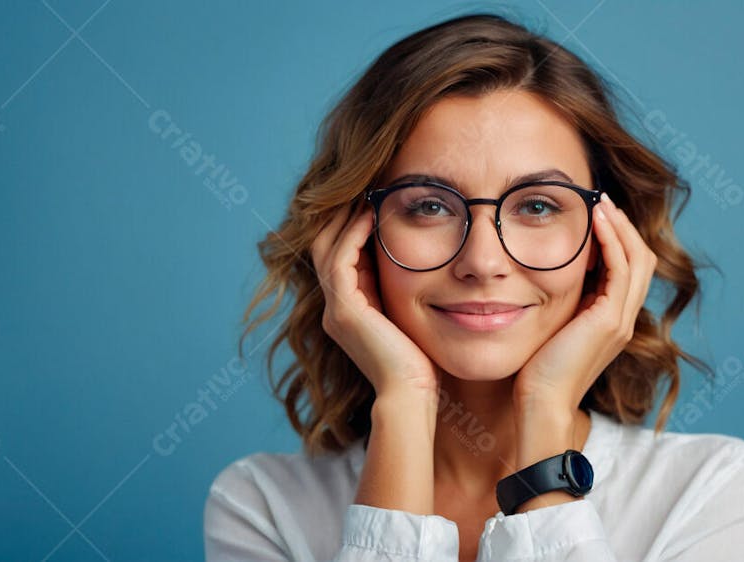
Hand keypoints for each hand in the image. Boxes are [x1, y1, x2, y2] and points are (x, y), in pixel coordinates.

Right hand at [310, 203, 441, 398]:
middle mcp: (335, 309)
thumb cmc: (419, 363)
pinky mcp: (345, 310)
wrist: (412, 394)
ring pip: (327, 249)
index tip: (372, 200)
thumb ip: (402, 294)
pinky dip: (353, 235)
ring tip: (365, 193)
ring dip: (345, 218)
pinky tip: (371, 215)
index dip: (351, 227)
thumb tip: (420, 266)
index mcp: (348, 310)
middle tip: (363, 187)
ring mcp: (336, 309)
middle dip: (341, 216)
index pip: (340, 256)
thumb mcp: (407, 318)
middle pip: (324, 247)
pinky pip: (341, 261)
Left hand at [512, 192, 657, 414]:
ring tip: (600, 201)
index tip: (597, 213)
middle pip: (642, 259)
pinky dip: (612, 240)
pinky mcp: (610, 321)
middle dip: (624, 226)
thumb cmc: (536, 371)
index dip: (618, 238)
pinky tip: (595, 220)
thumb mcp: (551, 326)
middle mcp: (623, 320)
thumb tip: (538, 274)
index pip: (629, 269)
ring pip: (637, 259)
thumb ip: (559, 303)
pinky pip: (621, 268)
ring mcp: (621, 321)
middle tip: (602, 199)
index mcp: (612, 321)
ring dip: (620, 226)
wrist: (541, 403)